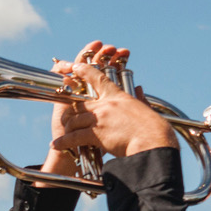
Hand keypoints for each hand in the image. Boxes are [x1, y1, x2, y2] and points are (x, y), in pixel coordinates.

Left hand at [41, 40, 175, 179]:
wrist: (152, 142)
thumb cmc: (153, 129)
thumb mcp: (146, 108)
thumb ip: (139, 98)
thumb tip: (140, 89)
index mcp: (119, 97)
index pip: (99, 79)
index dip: (85, 71)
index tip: (75, 66)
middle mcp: (106, 105)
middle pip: (79, 104)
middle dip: (69, 112)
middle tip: (64, 119)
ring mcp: (100, 118)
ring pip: (74, 120)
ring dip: (66, 128)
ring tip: (61, 135)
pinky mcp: (96, 133)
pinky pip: (73, 137)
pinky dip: (63, 142)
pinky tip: (56, 145)